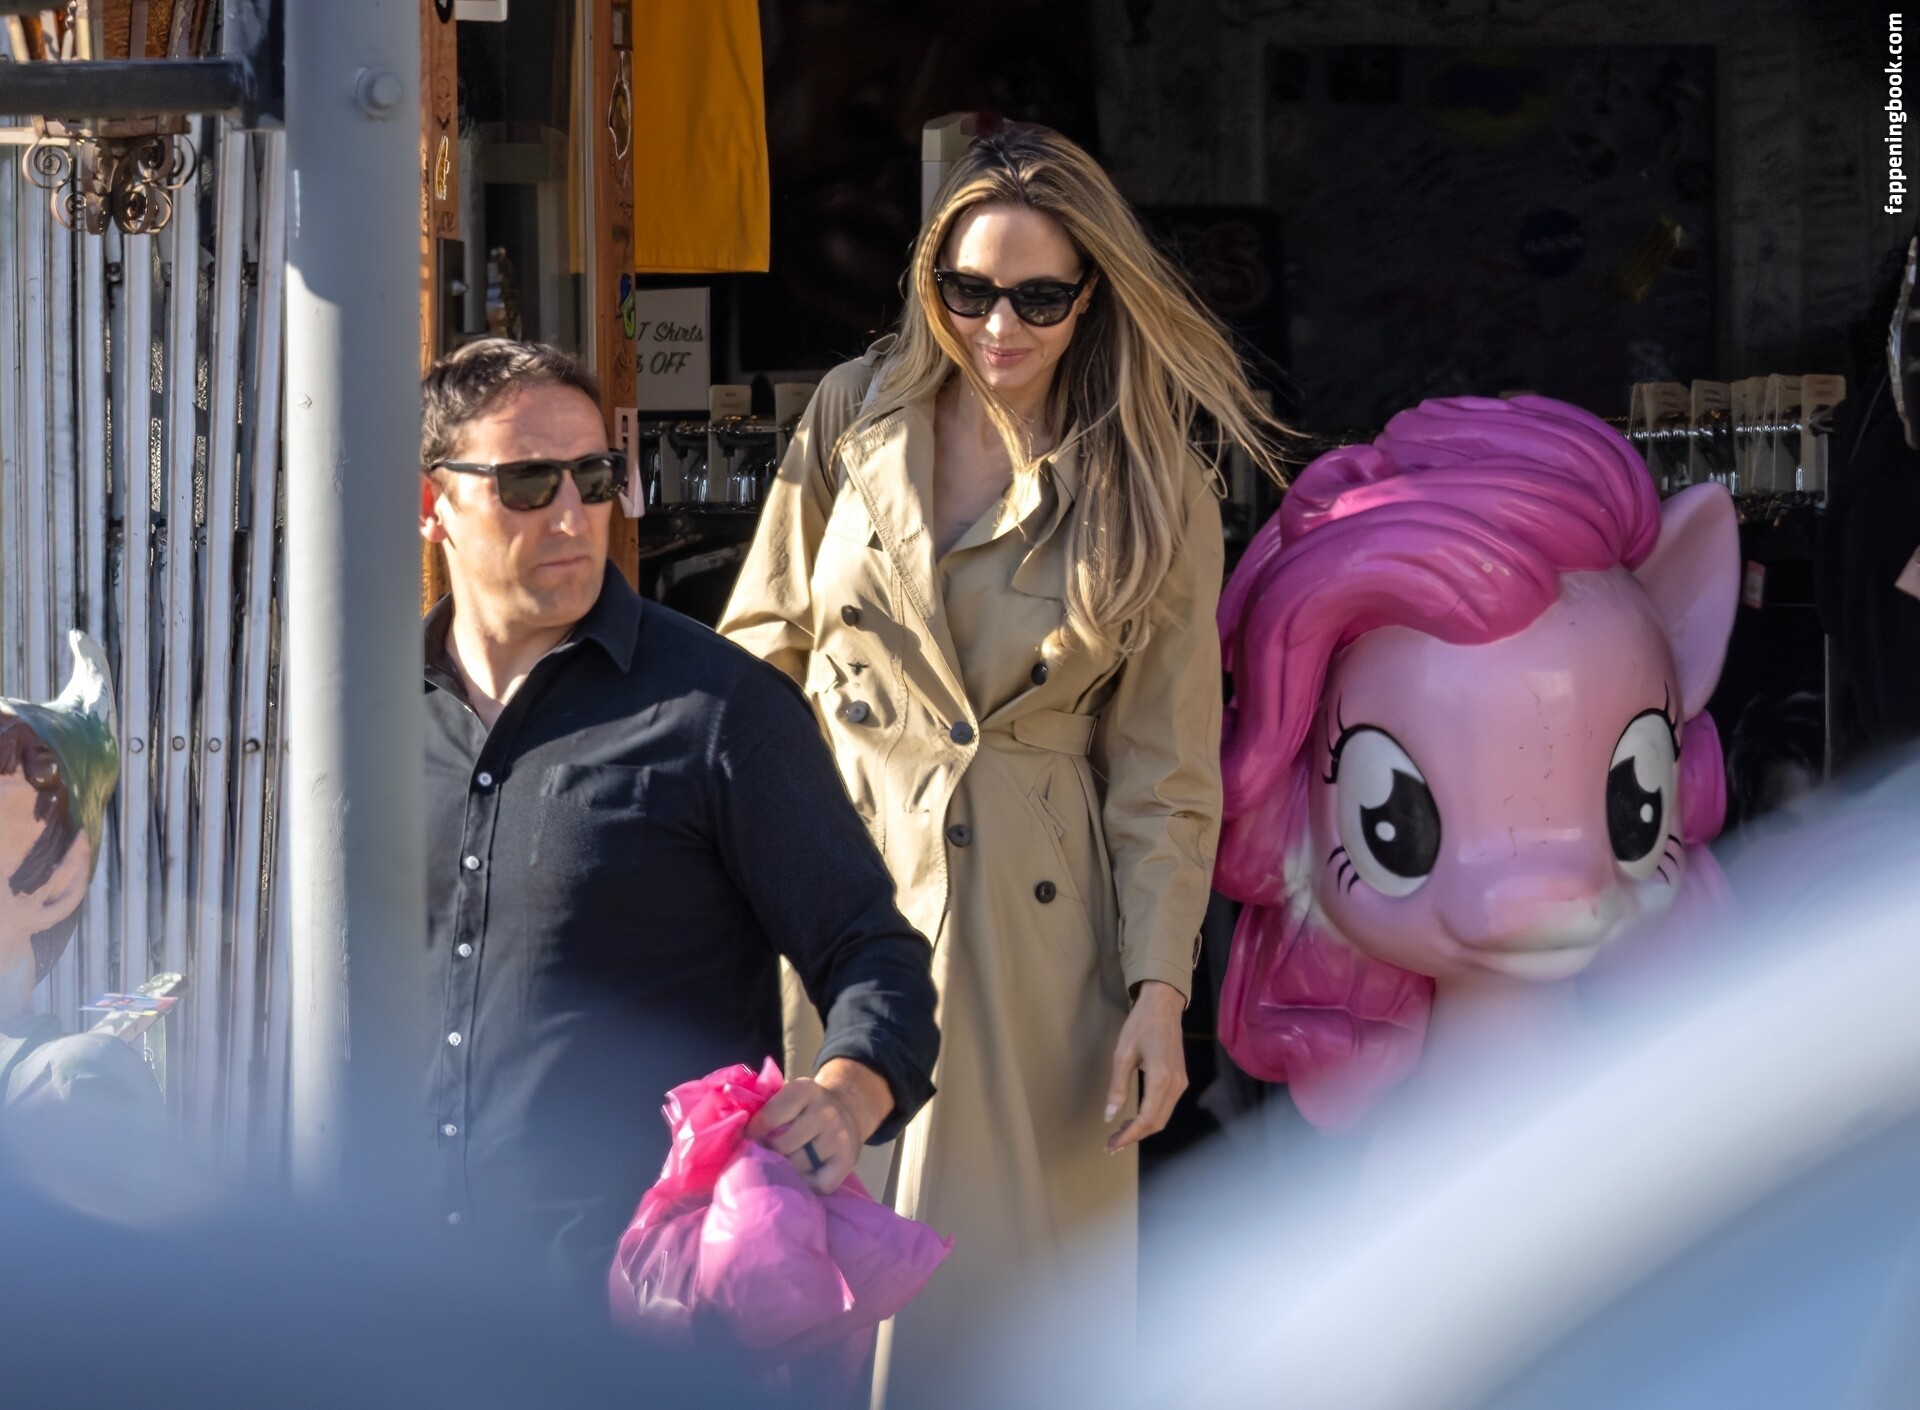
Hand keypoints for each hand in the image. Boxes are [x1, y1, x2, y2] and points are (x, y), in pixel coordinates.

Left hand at [747, 1058, 894, 1193]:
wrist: (848, 1109)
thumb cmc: (805, 1107)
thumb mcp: (788, 1095)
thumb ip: (764, 1107)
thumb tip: (736, 1131)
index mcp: (805, 1090)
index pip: (769, 1117)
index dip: (753, 1133)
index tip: (748, 1139)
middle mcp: (825, 1112)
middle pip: (782, 1145)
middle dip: (770, 1152)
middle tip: (766, 1154)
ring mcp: (838, 1137)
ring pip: (798, 1166)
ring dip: (787, 1168)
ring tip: (785, 1163)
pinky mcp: (847, 1161)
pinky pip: (817, 1184)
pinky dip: (806, 1184)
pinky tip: (803, 1174)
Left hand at [1104, 980, 1187, 1152]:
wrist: (1163, 1004)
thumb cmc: (1140, 1025)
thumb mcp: (1122, 1054)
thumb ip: (1117, 1087)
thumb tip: (1109, 1116)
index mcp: (1161, 1079)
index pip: (1147, 1119)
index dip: (1129, 1136)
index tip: (1111, 1145)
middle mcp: (1176, 1085)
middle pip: (1157, 1123)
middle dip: (1134, 1136)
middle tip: (1111, 1143)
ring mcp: (1181, 1083)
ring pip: (1163, 1117)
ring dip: (1142, 1128)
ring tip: (1119, 1133)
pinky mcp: (1181, 1079)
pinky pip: (1167, 1106)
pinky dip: (1151, 1117)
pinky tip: (1134, 1117)